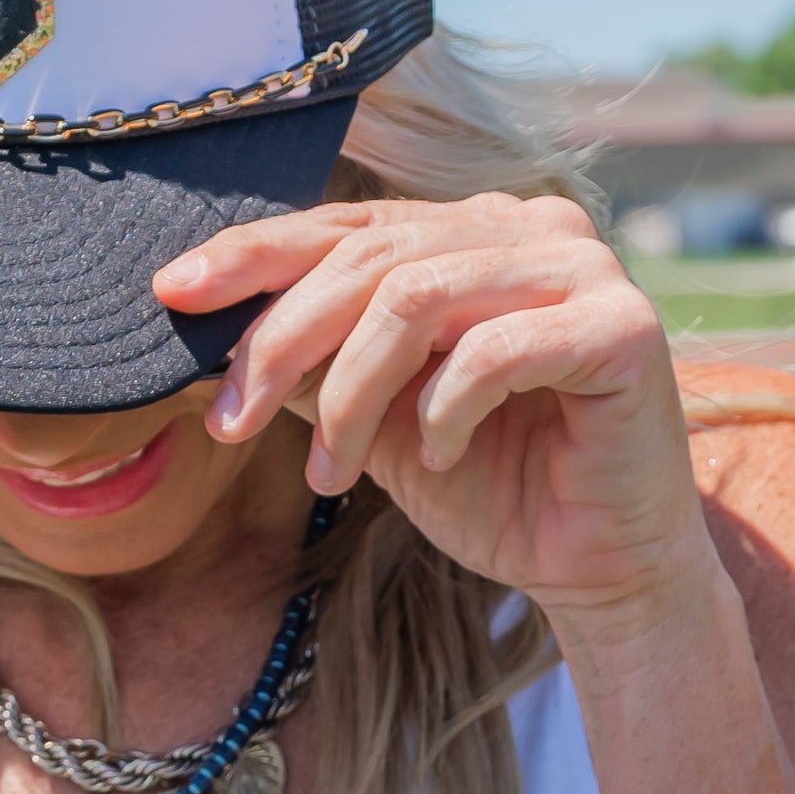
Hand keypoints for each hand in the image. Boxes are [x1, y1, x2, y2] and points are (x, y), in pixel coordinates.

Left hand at [154, 193, 713, 632]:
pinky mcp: (622, 326)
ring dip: (349, 395)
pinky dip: (441, 411)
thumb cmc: (490, 486)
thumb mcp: (374, 418)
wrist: (597, 568)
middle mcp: (531, 227)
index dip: (254, 254)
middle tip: (229, 426)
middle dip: (280, 343)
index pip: (346, 225)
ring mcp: (585, 268)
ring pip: (416, 299)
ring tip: (331, 475)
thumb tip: (210, 329)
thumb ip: (313, 364)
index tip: (171, 295)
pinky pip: (492, 351)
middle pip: (370, 258)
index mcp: (473, 231)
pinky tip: (434, 457)